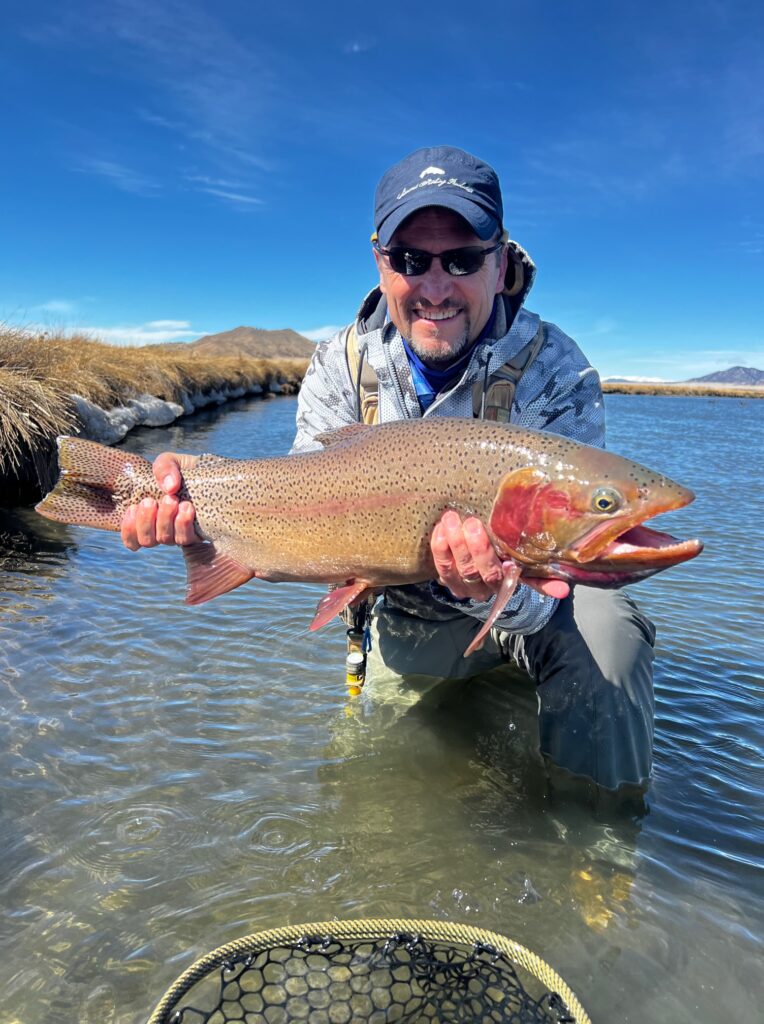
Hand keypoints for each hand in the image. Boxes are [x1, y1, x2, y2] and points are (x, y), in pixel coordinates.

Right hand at [121, 452, 199, 550]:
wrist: (212, 473)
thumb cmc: (186, 470)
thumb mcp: (172, 462)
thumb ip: (163, 467)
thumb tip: (169, 487)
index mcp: (149, 516)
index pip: (131, 537)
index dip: (128, 529)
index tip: (134, 507)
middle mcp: (162, 528)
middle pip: (146, 540)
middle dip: (146, 521)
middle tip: (152, 501)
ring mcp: (179, 532)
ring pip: (164, 539)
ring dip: (165, 520)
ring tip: (172, 500)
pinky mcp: (198, 533)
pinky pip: (185, 540)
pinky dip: (182, 525)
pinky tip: (186, 508)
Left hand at [431, 510, 568, 600]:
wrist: (472, 566)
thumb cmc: (502, 560)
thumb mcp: (521, 567)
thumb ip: (540, 576)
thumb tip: (565, 590)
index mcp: (503, 584)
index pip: (505, 578)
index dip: (498, 566)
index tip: (508, 560)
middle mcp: (482, 588)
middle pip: (477, 572)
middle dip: (475, 548)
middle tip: (472, 523)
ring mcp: (461, 585)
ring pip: (456, 568)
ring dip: (453, 544)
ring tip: (452, 519)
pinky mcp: (444, 578)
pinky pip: (440, 565)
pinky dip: (439, 546)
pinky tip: (441, 527)